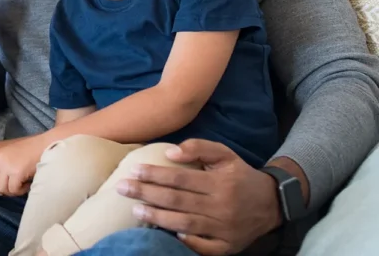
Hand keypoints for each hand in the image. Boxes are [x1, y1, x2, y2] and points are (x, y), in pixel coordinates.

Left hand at [0, 137, 44, 196]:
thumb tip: (0, 189)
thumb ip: (4, 167)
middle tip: (15, 188)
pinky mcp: (16, 172)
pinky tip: (28, 184)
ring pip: (3, 189)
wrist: (46, 144)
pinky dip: (21, 190)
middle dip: (2, 190)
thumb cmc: (32, 151)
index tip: (5, 187)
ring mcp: (6, 166)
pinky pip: (14, 189)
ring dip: (13, 191)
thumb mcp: (12, 156)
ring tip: (23, 185)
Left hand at [117, 139, 282, 254]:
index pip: (180, 178)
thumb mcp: (225, 154)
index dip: (155, 174)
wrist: (272, 203)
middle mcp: (222, 206)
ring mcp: (225, 229)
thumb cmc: (240, 176)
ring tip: (135, 210)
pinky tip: (166, 234)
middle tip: (122, 188)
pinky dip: (186, 242)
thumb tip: (170, 152)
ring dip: (157, 218)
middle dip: (146, 194)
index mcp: (220, 183)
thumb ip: (199, 147)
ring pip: (185, 224)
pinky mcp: (228, 246)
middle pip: (177, 201)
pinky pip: (204, 247)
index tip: (132, 170)